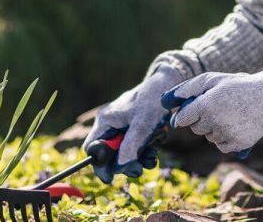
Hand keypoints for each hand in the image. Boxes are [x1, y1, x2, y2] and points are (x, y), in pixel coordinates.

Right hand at [85, 65, 184, 182]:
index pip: (92, 148)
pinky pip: (135, 144)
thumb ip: (130, 147)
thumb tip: (119, 168)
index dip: (99, 165)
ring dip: (138, 157)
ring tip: (152, 156)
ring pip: (124, 150)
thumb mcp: (143, 125)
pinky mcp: (134, 126)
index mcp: (106, 120)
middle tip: (140, 168)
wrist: (170, 83)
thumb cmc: (154, 100)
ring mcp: (122, 124)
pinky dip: (145, 148)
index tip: (111, 178)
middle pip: (109, 153)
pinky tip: (156, 142)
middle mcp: (111, 123)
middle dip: (125, 162)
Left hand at [160, 58, 262, 153]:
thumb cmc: (239, 85)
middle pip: (195, 129)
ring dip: (214, 129)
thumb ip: (188, 88)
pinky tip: (236, 125)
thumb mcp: (213, 79)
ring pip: (209, 137)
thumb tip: (168, 100)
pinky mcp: (238, 145)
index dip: (183, 116)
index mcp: (205, 105)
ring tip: (230, 115)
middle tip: (216, 109)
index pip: (182, 119)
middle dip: (201, 120)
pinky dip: (225, 139)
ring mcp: (226, 134)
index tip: (187, 114)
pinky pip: (222, 146)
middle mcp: (213, 122)